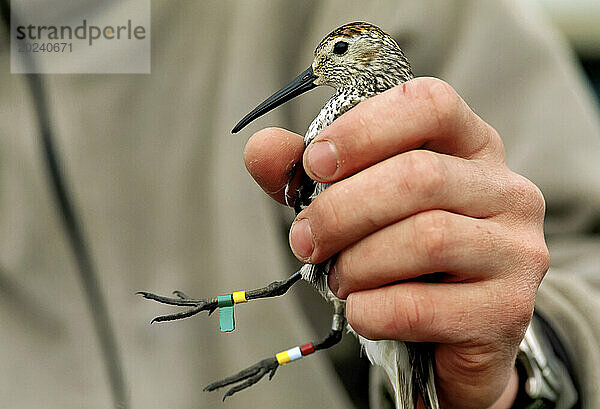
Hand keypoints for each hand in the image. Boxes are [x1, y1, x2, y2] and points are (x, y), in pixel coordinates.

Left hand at [243, 77, 548, 408]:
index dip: (363, 128)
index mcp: (470, 146)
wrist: (450, 332)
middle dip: (340, 211)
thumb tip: (259, 149)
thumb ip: (308, 174)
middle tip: (304, 240)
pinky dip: (371, 310)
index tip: (313, 164)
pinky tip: (360, 312)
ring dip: (357, 262)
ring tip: (338, 279)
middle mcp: (507, 190)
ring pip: (425, 238)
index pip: (429, 104)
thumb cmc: (400, 255)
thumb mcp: (355, 203)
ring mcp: (516, 250)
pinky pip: (421, 306)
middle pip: (418, 176)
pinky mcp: (507, 310)